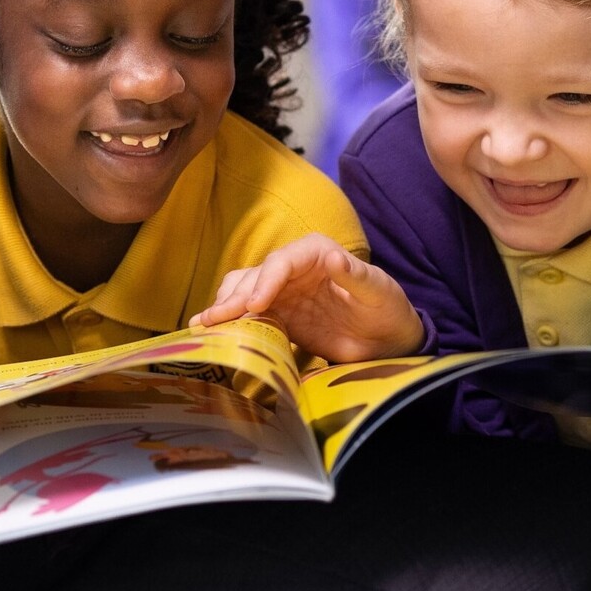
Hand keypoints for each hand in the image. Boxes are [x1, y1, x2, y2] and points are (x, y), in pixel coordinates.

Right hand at [189, 234, 424, 363]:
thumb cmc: (387, 308)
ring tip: (203, 325)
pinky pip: (247, 314)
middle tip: (215, 319)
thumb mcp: (379, 292)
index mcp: (316, 252)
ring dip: (224, 306)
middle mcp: (293, 267)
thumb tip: (333, 259)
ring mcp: (282, 292)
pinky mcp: (278, 315)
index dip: (266, 281)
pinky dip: (229, 322)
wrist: (387, 339)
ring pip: (243, 291)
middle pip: (255, 276)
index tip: (256, 304)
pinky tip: (208, 333)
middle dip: (235, 297)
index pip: (282, 262)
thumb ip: (356, 277)